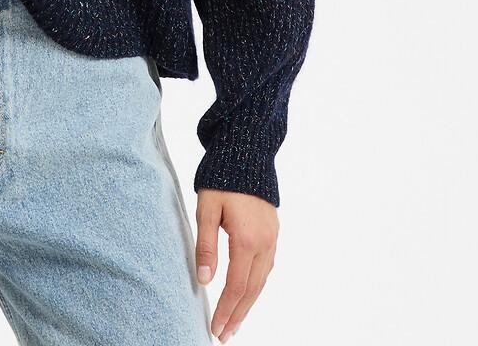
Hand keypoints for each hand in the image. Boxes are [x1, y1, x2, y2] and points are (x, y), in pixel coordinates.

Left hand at [194, 189, 278, 341]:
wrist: (246, 150)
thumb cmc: (221, 177)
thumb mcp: (207, 208)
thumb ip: (206, 245)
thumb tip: (204, 280)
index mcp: (247, 240)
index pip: (236, 286)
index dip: (226, 310)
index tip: (216, 328)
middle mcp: (265, 244)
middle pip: (252, 290)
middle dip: (237, 314)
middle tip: (224, 335)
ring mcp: (272, 238)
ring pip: (261, 281)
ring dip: (247, 303)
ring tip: (234, 321)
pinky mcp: (273, 232)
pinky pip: (266, 267)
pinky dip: (255, 285)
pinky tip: (247, 292)